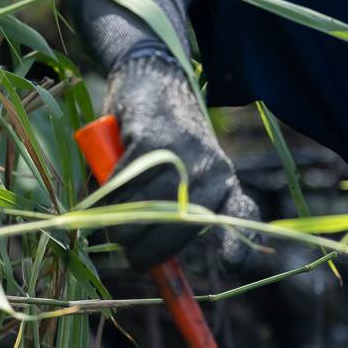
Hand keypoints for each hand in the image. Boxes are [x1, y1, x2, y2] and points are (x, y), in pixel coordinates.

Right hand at [102, 52, 259, 275]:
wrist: (154, 81)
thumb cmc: (166, 140)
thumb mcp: (182, 175)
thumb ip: (176, 212)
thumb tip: (151, 261)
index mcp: (225, 182)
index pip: (241, 216)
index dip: (235, 245)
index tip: (230, 266)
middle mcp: (212, 169)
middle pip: (177, 226)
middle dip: (146, 249)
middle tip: (128, 253)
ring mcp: (183, 154)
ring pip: (146, 207)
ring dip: (122, 221)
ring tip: (113, 220)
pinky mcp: (152, 139)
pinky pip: (125, 182)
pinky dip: (110, 191)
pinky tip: (106, 188)